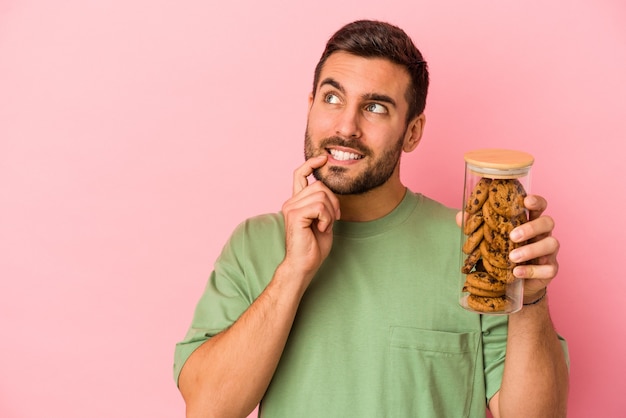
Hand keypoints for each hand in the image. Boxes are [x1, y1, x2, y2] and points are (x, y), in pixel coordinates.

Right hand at [280, 155, 340, 284]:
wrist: (304, 264)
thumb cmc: (313, 246)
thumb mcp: (323, 220)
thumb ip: (323, 205)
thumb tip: (330, 191)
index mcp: (296, 202)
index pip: (300, 175)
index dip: (311, 164)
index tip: (322, 158)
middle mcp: (291, 202)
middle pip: (320, 185)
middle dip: (333, 201)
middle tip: (332, 218)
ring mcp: (291, 208)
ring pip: (321, 195)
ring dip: (330, 211)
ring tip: (324, 225)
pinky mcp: (295, 215)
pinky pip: (319, 206)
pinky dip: (326, 218)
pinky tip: (321, 228)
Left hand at [455, 194, 559, 301]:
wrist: (515, 285)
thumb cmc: (504, 255)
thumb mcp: (491, 241)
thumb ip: (478, 228)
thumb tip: (460, 216)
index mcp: (530, 223)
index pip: (539, 206)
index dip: (536, 201)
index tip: (526, 201)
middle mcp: (543, 235)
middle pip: (548, 222)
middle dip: (531, 227)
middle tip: (512, 236)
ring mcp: (549, 252)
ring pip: (552, 244)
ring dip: (531, 250)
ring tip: (512, 257)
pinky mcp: (551, 269)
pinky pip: (549, 268)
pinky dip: (532, 270)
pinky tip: (517, 272)